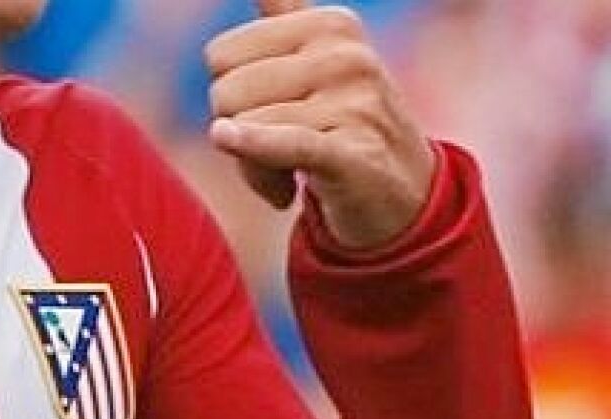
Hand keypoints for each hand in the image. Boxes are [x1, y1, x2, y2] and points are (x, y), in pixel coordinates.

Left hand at [205, 1, 436, 249]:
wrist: (403, 193)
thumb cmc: (343, 123)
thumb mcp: (319, 60)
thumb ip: (286, 13)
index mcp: (330, 24)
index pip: (222, 55)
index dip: (231, 95)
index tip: (269, 111)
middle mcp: (346, 56)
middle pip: (225, 92)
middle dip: (238, 131)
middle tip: (277, 150)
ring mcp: (355, 103)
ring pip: (244, 129)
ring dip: (254, 168)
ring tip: (291, 174)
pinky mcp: (352, 154)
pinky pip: (285, 142)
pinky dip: (254, 144)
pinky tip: (228, 137)